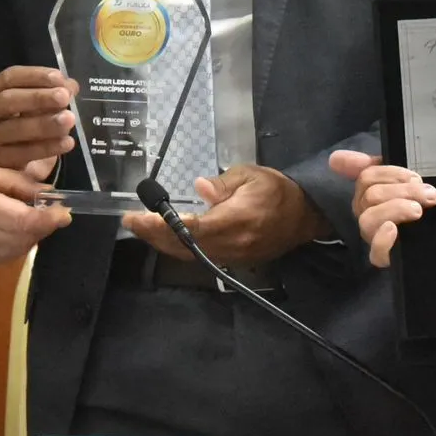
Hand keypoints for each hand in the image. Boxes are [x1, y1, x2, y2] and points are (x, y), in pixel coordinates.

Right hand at [0, 66, 78, 170]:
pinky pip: (22, 153)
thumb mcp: (46, 102)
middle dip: (38, 98)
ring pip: (14, 128)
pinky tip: (67, 142)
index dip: (34, 76)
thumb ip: (57, 91)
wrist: (30, 159)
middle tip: (64, 97)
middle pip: (8, 100)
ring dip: (44, 123)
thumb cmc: (34, 120)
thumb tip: (70, 87)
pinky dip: (46, 148)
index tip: (59, 78)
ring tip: (69, 120)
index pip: (10, 77)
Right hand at [0, 164, 71, 266]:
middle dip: (43, 227)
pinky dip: (16, 247)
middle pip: (26, 238)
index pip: (28, 221)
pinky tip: (12, 233)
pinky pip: (4, 258)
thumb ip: (16, 181)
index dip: (51, 219)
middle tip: (49, 213)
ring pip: (18, 250)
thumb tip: (47, 190)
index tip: (64, 212)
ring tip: (30, 221)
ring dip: (31, 237)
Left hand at [121, 164, 330, 266]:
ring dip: (163, 243)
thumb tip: (199, 188)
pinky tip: (166, 237)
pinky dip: (179, 248)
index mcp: (236, 220)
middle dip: (154, 235)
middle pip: (184, 246)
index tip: (138, 216)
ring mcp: (233, 256)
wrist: (305, 216)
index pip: (191, 228)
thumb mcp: (251, 175)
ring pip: (190, 255)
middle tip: (130, 221)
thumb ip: (223, 183)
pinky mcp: (235, 260)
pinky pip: (201, 257)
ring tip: (142, 228)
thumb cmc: (277, 190)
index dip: (161, 225)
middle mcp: (232, 244)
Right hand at [329, 150, 435, 267]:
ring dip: (395, 209)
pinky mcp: (383, 258)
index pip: (367, 176)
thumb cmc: (417, 204)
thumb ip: (374, 167)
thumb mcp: (403, 182)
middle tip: (429, 195)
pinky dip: (383, 240)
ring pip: (369, 219)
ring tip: (418, 210)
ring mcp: (372, 236)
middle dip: (403, 191)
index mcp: (369, 193)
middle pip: (372, 195)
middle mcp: (366, 213)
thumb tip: (334, 158)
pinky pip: (375, 252)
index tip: (415, 178)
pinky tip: (394, 230)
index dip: (391, 173)